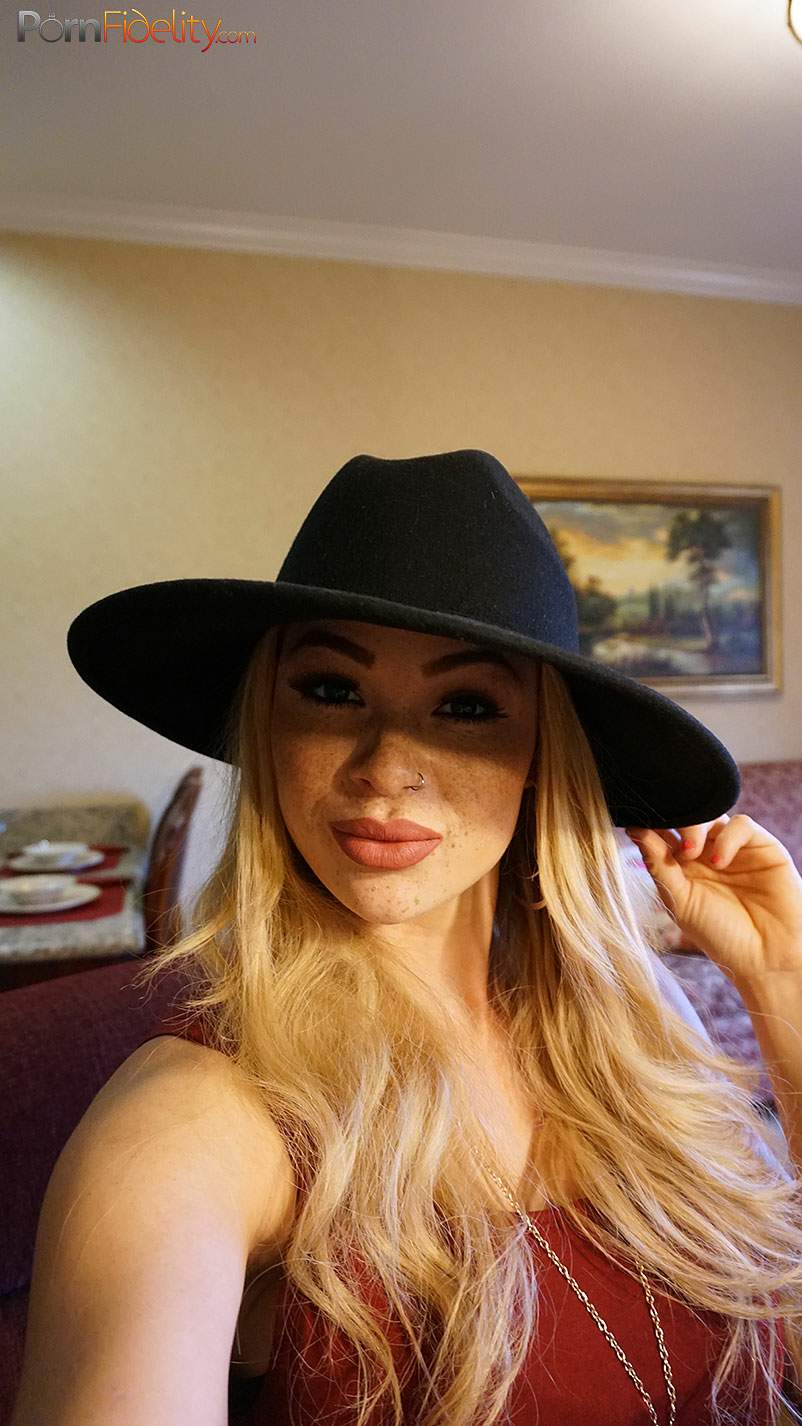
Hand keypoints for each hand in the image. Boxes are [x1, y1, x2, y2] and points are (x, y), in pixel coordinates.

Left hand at [625, 814, 801, 983]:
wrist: (766, 958)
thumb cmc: (722, 936)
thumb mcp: (681, 903)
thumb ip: (659, 867)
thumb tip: (635, 832)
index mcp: (682, 867)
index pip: (661, 833)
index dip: (649, 825)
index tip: (635, 825)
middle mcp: (706, 854)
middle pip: (684, 818)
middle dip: (673, 821)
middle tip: (671, 845)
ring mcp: (733, 848)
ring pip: (710, 814)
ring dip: (695, 827)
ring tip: (691, 854)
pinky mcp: (762, 847)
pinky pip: (741, 824)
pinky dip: (726, 837)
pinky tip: (719, 863)